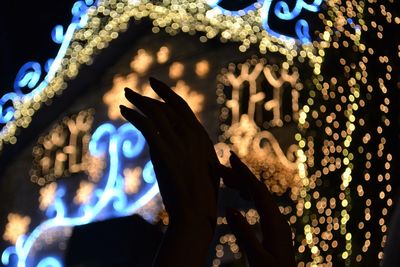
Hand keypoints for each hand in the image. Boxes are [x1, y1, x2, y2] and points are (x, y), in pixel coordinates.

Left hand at [120, 77, 218, 265]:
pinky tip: (123, 110)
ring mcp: (179, 142)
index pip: (183, 109)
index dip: (168, 95)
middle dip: (151, 94)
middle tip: (134, 90)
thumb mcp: (206, 170)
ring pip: (155, 112)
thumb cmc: (202, 198)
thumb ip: (198, 154)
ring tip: (125, 95)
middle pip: (168, 106)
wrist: (196, 214)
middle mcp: (192, 135)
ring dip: (138, 101)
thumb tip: (185, 147)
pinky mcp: (164, 151)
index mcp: (203, 138)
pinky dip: (133, 115)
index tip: (157, 87)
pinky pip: (145, 125)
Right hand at [220, 152, 295, 266]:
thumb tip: (228, 208)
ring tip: (226, 178)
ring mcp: (278, 224)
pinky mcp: (275, 230)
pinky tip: (242, 196)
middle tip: (219, 167)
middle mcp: (278, 220)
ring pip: (260, 197)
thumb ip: (243, 234)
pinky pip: (261, 205)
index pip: (258, 191)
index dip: (243, 172)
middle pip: (258, 190)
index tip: (231, 157)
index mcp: (275, 224)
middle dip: (240, 175)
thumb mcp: (256, 258)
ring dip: (243, 185)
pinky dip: (249, 195)